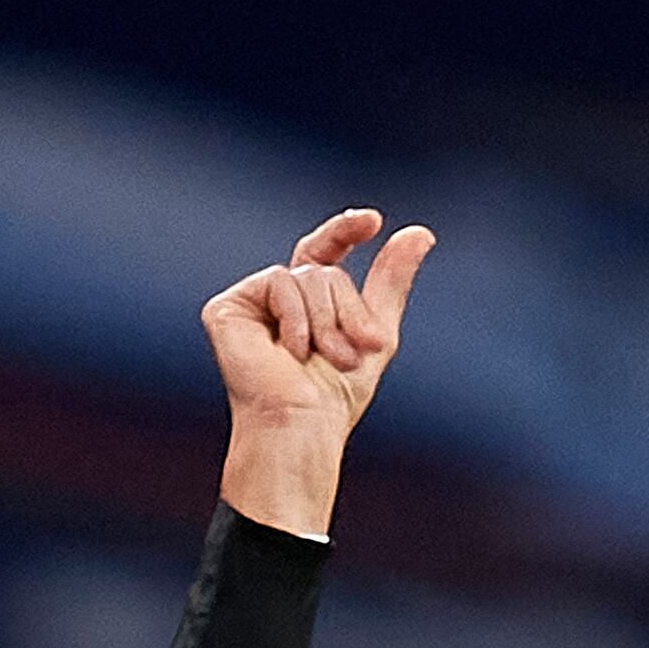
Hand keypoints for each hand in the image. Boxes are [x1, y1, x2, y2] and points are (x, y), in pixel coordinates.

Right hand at [202, 208, 434, 536]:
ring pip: (308, 276)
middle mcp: (274, 299)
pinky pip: (279, 282)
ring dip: (328, 323)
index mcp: (305, 305)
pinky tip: (289, 353)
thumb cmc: (334, 397)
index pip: (325, 253)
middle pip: (326, 271)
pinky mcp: (227, 308)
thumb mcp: (375, 333)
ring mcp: (249, 302)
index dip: (345, 231)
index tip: (373, 221)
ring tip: (323, 360)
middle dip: (350, 312)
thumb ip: (391, 283)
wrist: (302, 426)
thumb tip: (421, 232)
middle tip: (352, 354)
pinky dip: (297, 319)